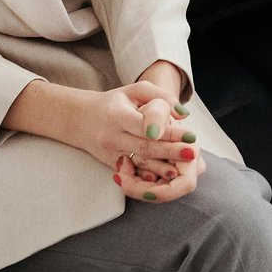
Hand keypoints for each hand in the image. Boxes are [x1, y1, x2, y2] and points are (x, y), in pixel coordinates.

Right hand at [6, 75, 200, 192]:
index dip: (168, 131)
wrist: (79, 119)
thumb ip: (161, 97)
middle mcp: (113, 136)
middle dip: (170, 151)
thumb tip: (184, 114)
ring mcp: (111, 154)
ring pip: (139, 164)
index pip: (146, 126)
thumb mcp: (134, 91)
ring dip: (162, 169)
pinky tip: (163, 180)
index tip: (190, 135)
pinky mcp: (112, 165)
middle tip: (193, 153)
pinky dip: (148, 178)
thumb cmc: (113, 102)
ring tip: (182, 171)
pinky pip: (133, 173)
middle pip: (145, 147)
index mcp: (118, 115)